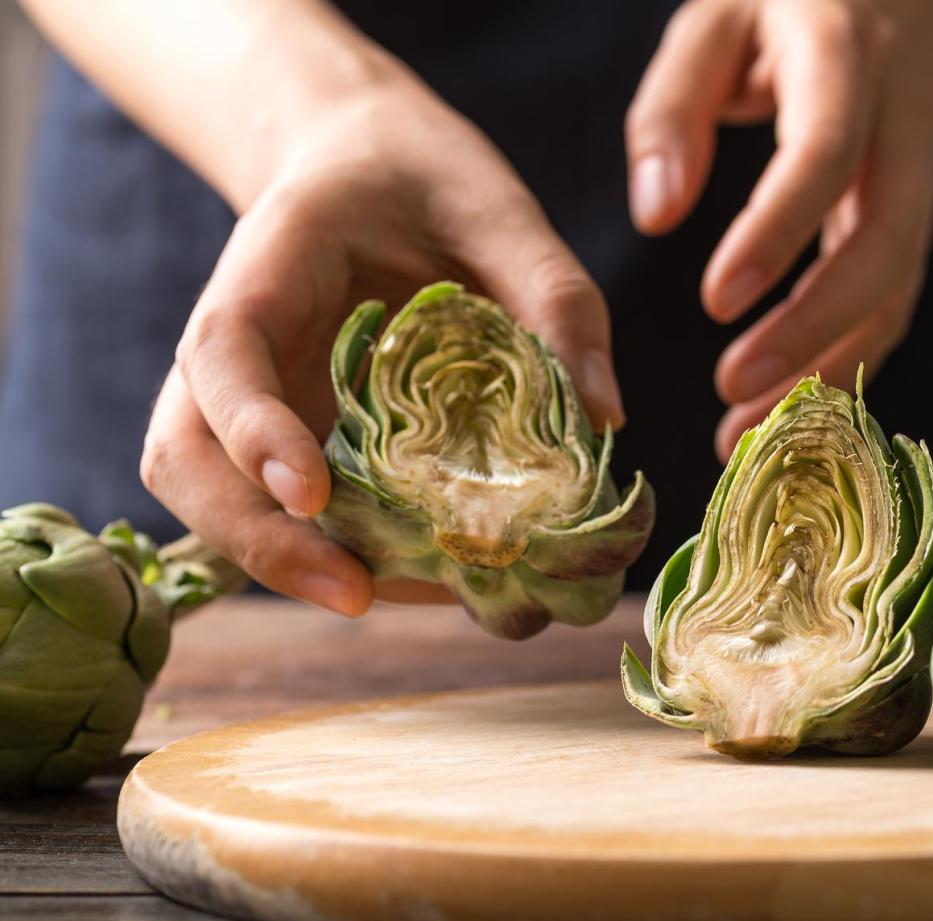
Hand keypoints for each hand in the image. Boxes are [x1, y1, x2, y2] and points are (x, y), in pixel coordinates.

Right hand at [141, 82, 621, 616]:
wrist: (367, 167)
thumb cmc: (425, 181)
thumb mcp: (500, 211)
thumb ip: (553, 297)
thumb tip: (604, 418)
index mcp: (265, 272)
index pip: (222, 356)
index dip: (254, 430)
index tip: (309, 492)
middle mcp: (235, 353)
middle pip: (186, 459)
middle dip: (257, 539)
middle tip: (356, 595)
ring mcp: (249, 406)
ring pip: (218, 502)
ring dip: (294, 566)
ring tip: (415, 598)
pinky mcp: (287, 443)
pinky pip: (286, 515)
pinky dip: (343, 556)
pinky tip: (434, 579)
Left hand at [625, 0, 932, 457]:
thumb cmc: (785, 6)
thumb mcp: (717, 20)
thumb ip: (674, 107)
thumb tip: (654, 217)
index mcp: (846, 58)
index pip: (826, 154)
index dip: (780, 233)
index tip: (717, 303)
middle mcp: (900, 125)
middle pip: (885, 243)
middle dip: (813, 329)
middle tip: (731, 392)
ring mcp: (921, 180)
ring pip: (898, 291)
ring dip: (828, 370)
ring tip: (746, 432)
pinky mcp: (917, 221)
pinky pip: (893, 303)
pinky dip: (843, 363)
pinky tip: (786, 406)